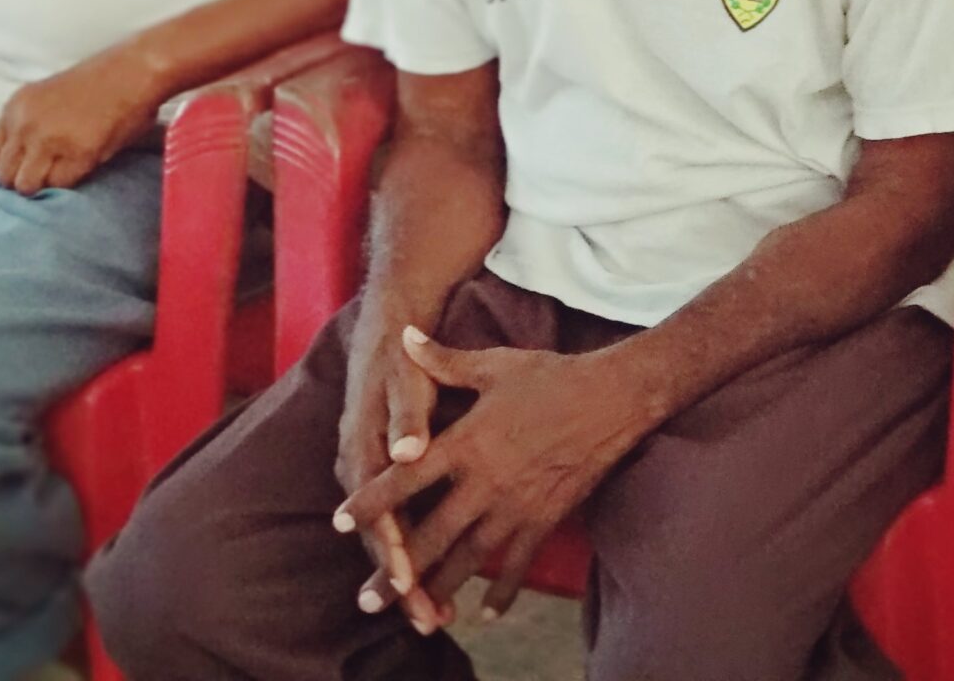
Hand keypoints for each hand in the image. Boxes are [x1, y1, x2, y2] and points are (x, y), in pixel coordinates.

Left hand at [0, 45, 162, 193]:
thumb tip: (19, 159)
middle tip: (47, 172)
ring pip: (26, 185)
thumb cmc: (98, 82)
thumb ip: (27, 124)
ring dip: (44, 184)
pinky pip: (60, 185)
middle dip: (23, 177)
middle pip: (3, 174)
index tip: (26, 163)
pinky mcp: (77, 154)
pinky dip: (70, 181)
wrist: (133, 70)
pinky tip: (84, 165)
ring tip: (64, 171)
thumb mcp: (46, 97)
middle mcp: (25, 124)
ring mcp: (48, 140)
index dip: (9, 162)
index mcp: (16, 106)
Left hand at [336, 328, 659, 625]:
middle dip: (397, 571)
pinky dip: (502, 593)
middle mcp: (485, 481)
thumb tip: (404, 337)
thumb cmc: (550, 376)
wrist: (613, 398)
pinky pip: (519, 564)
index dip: (371, 501)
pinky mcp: (545, 519)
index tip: (340, 523)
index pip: (406, 478)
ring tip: (417, 616)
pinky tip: (484, 614)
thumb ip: (443, 361)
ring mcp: (516, 505)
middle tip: (367, 600)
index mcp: (466, 442)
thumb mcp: (494, 365)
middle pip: (431, 535)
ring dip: (441, 588)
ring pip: (470, 559)